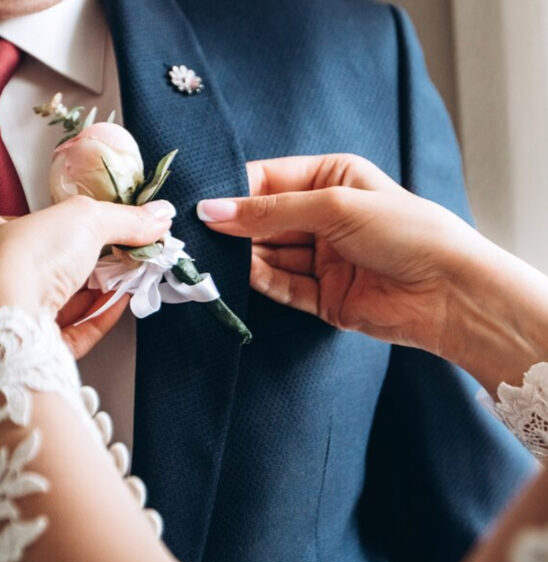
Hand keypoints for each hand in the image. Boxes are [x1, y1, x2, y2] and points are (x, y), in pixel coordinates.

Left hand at [0, 196, 174, 364]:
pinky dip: (90, 321)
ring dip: (91, 293)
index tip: (95, 228)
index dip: (56, 225)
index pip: (12, 223)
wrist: (3, 330)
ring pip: (47, 305)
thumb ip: (123, 218)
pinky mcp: (15, 356)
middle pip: (35, 267)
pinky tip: (117, 306)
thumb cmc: (18, 260)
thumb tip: (157, 217)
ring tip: (126, 279)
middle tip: (117, 256)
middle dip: (80, 263)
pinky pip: (58, 337)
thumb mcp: (82, 219)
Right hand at [198, 154, 547, 388]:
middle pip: (263, 219)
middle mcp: (323, 216)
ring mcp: (322, 257)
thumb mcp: (334, 206)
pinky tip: (239, 275)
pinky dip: (259, 281)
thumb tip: (213, 210)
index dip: (235, 192)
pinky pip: (281, 284)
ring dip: (242, 256)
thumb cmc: (407, 232)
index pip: (269, 180)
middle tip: (197, 234)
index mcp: (331, 179)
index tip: (201, 204)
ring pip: (268, 254)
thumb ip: (270, 211)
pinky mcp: (322, 295)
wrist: (451, 294)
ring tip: (210, 256)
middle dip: (235, 227)